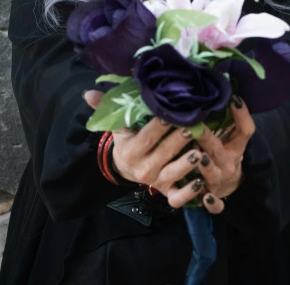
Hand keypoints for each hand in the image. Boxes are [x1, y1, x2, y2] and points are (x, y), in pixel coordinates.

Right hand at [83, 92, 254, 213]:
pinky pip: (178, 197)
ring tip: (201, 151)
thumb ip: (105, 108)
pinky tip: (201, 181)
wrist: (126, 168)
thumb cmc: (127, 140)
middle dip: (180, 139)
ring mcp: (155, 181)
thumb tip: (88, 92)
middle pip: (164, 152)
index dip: (160, 125)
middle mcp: (143, 167)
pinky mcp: (166, 191)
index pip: (147, 136)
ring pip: (173, 173)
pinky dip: (190, 192)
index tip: (172, 112)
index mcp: (131, 150)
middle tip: (195, 126)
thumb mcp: (117, 126)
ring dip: (188, 163)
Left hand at [194, 96, 254, 213]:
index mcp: (236, 147)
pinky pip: (215, 204)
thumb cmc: (222, 152)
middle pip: (219, 149)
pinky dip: (212, 202)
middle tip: (197, 125)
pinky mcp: (212, 198)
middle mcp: (229, 164)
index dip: (241, 115)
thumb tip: (215, 88)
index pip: (245, 130)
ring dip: (206, 167)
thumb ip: (223, 118)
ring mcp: (220, 182)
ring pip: (213, 175)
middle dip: (208, 138)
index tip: (233, 98)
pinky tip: (206, 197)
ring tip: (199, 157)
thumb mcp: (228, 136)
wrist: (228, 185)